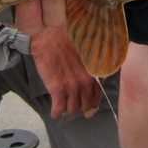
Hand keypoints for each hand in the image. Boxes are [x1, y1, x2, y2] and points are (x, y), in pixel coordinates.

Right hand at [14, 0, 102, 118]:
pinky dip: (56, 112)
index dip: (91, 104)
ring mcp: (72, 86)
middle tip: (71, 103)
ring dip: (67, 109)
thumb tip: (98, 80)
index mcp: (94, 72)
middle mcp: (86, 81)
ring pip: (72, 109)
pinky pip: (58, 109)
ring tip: (62, 104)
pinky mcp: (57, 89)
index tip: (87, 107)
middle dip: (78, 107)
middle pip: (85, 106)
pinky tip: (55, 111)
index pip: (97, 97)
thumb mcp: (87, 52)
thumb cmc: (67, 39)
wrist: (50, 34)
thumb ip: (93, 67)